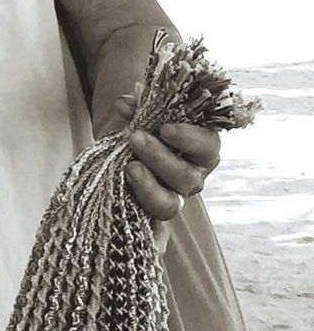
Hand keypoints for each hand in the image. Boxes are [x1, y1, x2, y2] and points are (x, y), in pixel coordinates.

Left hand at [111, 93, 221, 226]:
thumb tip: (125, 104)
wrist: (122, 142)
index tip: (166, 128)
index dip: (190, 139)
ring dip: (148, 186)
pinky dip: (152, 226)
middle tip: (135, 137)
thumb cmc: (142, 122)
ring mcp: (173, 196)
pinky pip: (157, 226)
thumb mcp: (140, 110)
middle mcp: (192, 175)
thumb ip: (137, 105)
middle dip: (160, 157)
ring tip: (128, 166)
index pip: (208, 146)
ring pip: (171, 204)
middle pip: (187, 177)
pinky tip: (142, 218)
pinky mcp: (154, 212)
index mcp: (199, 147)